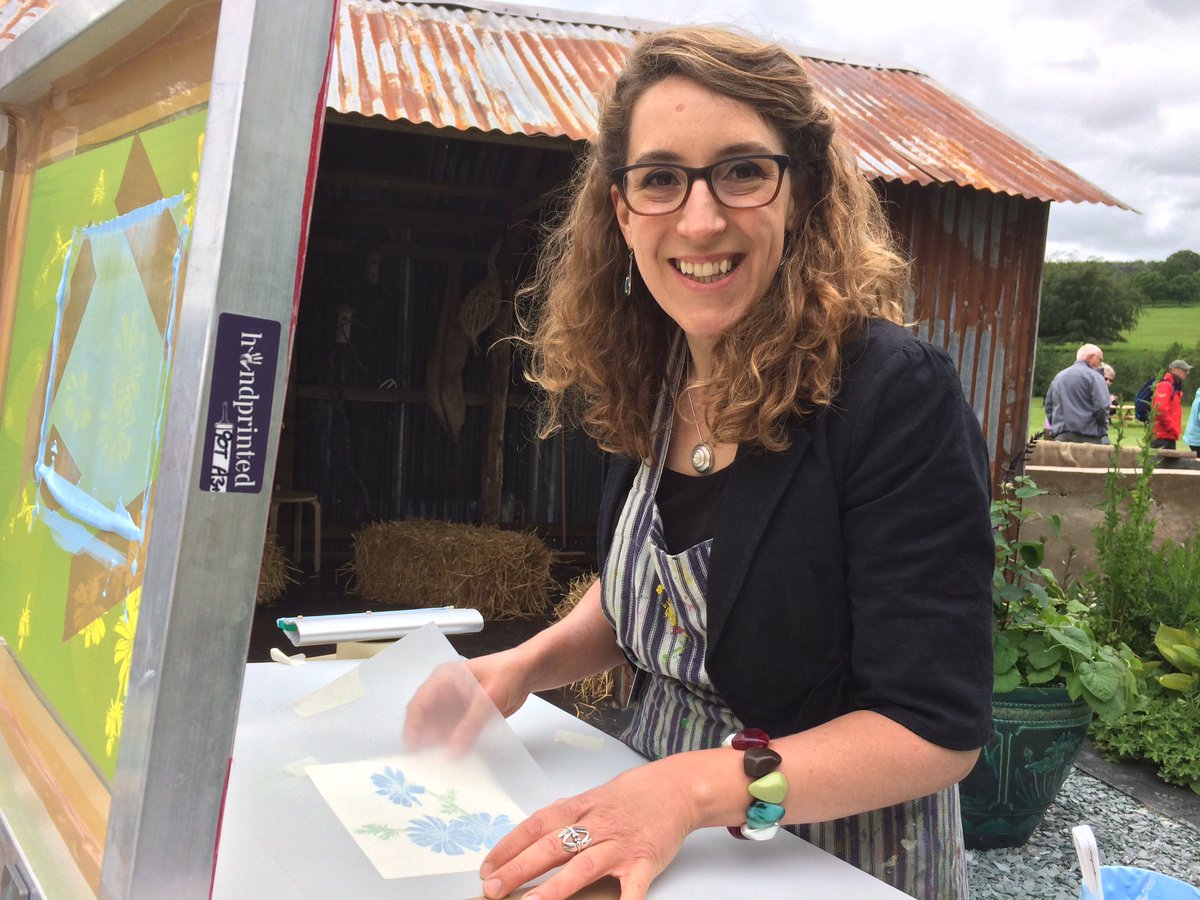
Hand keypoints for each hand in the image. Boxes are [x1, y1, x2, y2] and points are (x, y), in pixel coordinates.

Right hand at [404, 650, 530, 753]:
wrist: (528, 672)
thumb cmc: (508, 673)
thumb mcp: (488, 698)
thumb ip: (471, 724)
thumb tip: (454, 750)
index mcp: (443, 679)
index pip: (419, 704)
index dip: (413, 727)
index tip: (413, 748)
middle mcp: (444, 692)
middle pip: (426, 719)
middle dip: (426, 739)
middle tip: (428, 762)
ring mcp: (454, 704)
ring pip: (439, 728)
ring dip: (440, 744)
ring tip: (442, 763)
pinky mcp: (465, 715)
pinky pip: (454, 732)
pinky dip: (454, 743)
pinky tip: (457, 756)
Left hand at [478, 758, 701, 899]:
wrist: (676, 788)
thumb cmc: (631, 795)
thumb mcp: (593, 796)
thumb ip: (565, 814)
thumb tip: (531, 831)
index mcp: (580, 807)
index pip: (536, 826)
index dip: (509, 846)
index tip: (487, 866)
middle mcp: (597, 825)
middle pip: (552, 846)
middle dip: (520, 868)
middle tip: (493, 888)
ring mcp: (620, 845)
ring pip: (584, 866)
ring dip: (555, 887)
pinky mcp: (645, 862)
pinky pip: (632, 888)